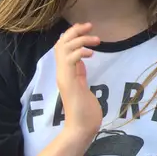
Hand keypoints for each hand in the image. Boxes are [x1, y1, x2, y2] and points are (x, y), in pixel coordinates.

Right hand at [54, 24, 102, 142]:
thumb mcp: (83, 87)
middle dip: (74, 31)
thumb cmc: (85, 112)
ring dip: (80, 39)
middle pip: (60, 43)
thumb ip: (80, 74)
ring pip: (63, 48)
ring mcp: (64, 77)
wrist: (81, 129)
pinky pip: (70, 59)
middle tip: (89, 26)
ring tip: (96, 40)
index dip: (72, 34)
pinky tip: (91, 53)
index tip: (86, 28)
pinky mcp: (68, 82)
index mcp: (66, 73)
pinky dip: (80, 51)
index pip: (62, 47)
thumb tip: (80, 61)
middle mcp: (62, 72)